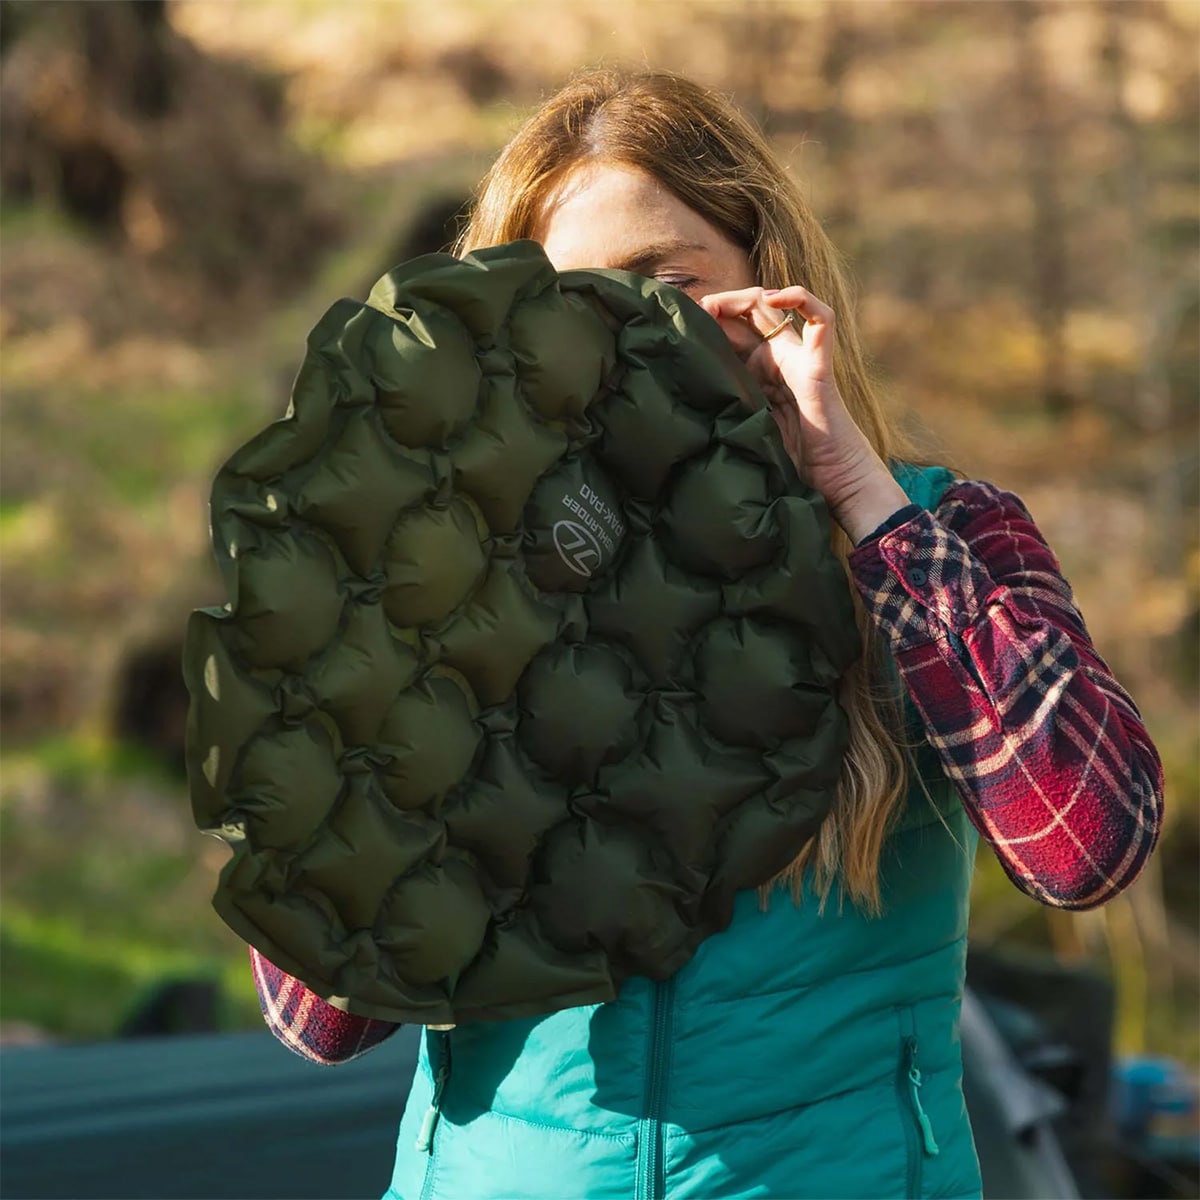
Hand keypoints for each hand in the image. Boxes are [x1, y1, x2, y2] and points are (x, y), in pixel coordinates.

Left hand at [697, 285, 906, 542]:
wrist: (831, 481)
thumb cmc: (788, 464)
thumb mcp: (739, 432)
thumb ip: (719, 414)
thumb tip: (676, 406)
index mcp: (757, 374)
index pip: (731, 331)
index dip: (707, 320)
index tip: (679, 325)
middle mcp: (778, 359)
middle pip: (749, 311)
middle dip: (720, 304)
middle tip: (692, 310)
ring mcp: (799, 358)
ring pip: (777, 306)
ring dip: (746, 296)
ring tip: (718, 305)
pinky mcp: (819, 365)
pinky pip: (821, 320)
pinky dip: (802, 300)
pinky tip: (778, 297)